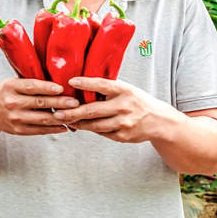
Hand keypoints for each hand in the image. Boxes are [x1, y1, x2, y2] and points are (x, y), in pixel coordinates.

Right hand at [0, 77, 79, 135]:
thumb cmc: (6, 93)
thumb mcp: (13, 82)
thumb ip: (30, 81)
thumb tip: (58, 77)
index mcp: (10, 86)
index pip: (31, 86)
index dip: (47, 87)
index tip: (61, 87)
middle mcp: (11, 102)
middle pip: (39, 103)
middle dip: (60, 103)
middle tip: (75, 102)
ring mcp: (15, 118)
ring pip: (42, 119)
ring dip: (61, 117)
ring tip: (75, 114)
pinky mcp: (18, 130)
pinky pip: (40, 130)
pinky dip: (54, 129)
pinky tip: (65, 126)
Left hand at [53, 76, 174, 142]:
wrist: (159, 121)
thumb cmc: (137, 102)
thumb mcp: (126, 89)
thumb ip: (107, 88)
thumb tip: (80, 85)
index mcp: (124, 90)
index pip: (102, 85)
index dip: (86, 83)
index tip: (71, 81)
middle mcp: (124, 106)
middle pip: (92, 110)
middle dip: (72, 113)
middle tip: (57, 113)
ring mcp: (123, 123)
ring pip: (94, 125)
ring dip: (77, 123)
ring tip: (64, 120)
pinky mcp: (122, 136)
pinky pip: (101, 133)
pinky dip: (90, 129)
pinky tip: (80, 126)